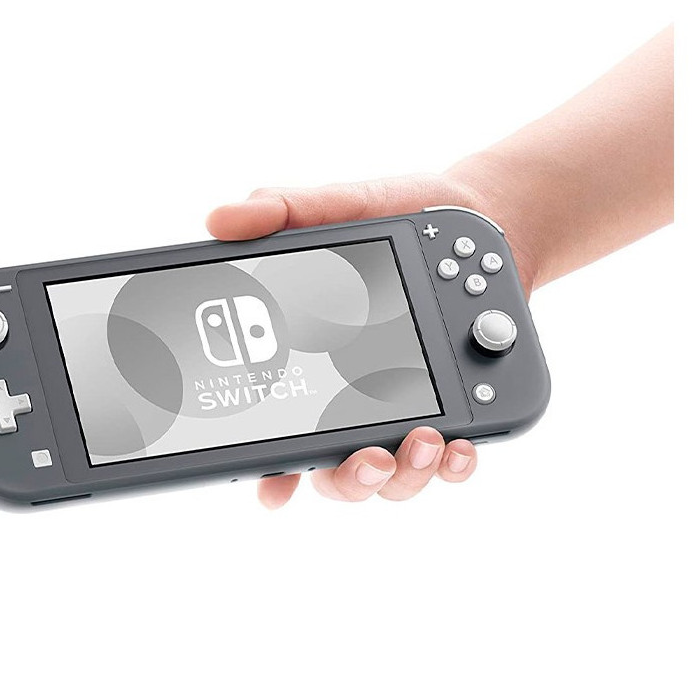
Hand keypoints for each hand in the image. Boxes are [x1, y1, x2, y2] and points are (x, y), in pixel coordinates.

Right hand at [206, 172, 527, 508]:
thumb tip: (218, 218)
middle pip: (338, 475)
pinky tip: (459, 446)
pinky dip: (455, 464)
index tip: (274, 489)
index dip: (270, 472)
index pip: (278, 434)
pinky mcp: (459, 410)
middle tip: (370, 457)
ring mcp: (407, 413)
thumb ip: (278, 211)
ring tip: (424, 441)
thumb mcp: (333, 205)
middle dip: (351, 479)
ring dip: (406, 476)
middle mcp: (355, 403)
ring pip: (395, 478)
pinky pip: (451, 460)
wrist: (477, 220)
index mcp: (311, 367)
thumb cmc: (395, 215)